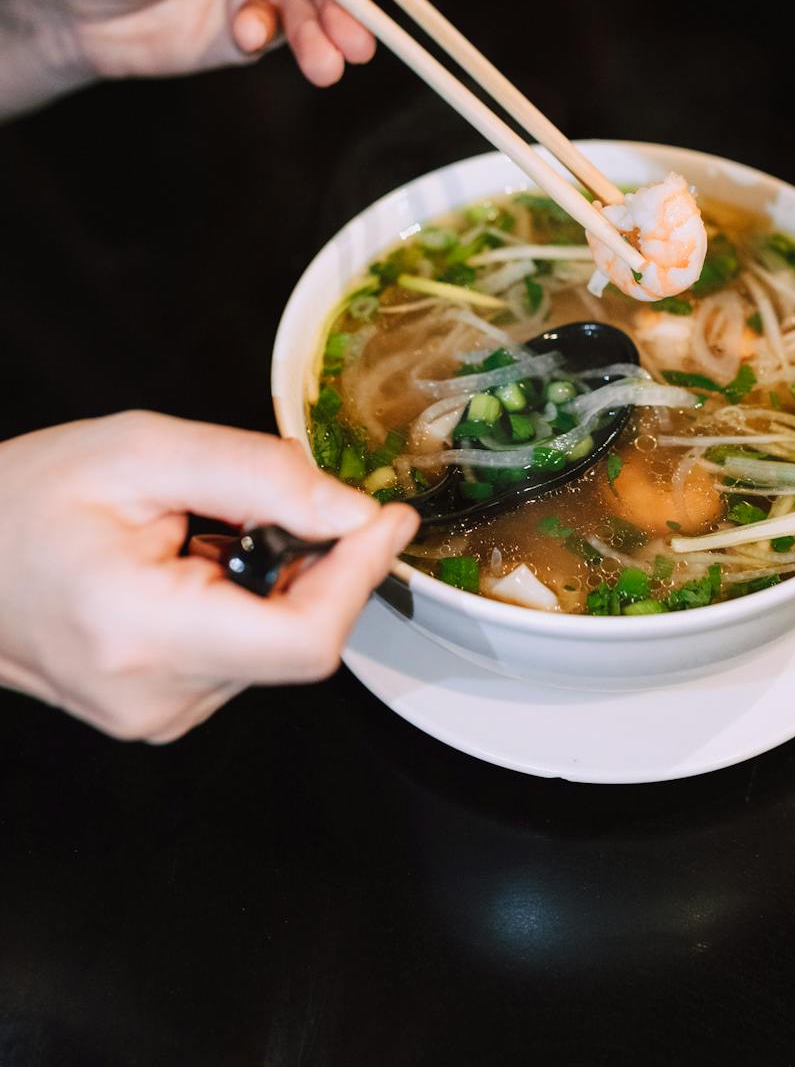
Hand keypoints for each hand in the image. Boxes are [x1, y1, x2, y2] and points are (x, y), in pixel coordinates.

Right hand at [0, 411, 417, 741]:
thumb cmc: (24, 501)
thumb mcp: (143, 451)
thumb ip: (258, 476)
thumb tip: (352, 511)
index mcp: (144, 633)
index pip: (305, 640)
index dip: (361, 575)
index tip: (386, 516)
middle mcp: (155, 696)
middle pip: (300, 641)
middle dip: (315, 564)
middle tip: (266, 499)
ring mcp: (156, 716)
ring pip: (276, 647)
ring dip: (275, 580)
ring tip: (201, 531)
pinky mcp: (160, 713)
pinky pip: (244, 655)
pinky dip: (246, 602)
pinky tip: (191, 565)